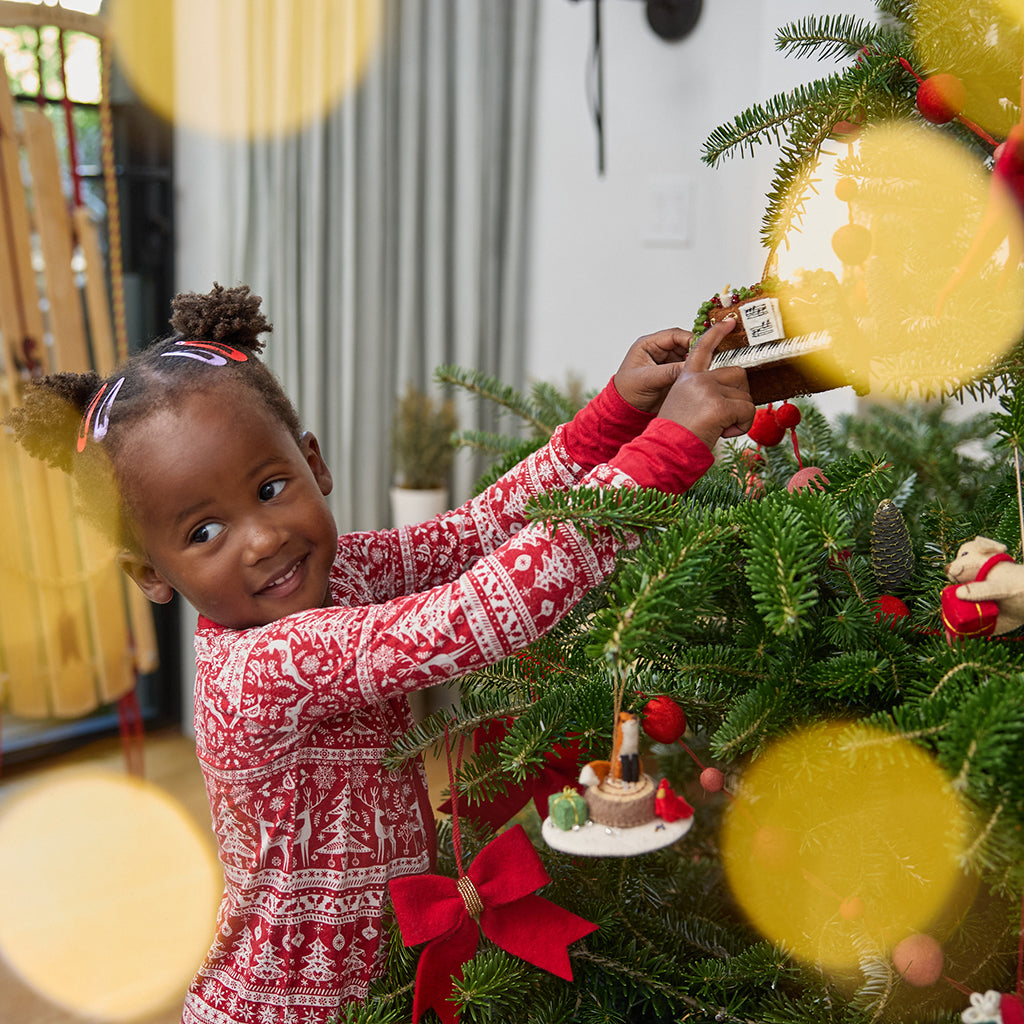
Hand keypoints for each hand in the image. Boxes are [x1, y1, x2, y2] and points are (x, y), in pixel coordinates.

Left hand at [613, 320, 736, 414]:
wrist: (625, 411)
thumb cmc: (627, 392)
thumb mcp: (646, 380)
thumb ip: (668, 372)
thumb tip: (690, 368)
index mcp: (648, 345)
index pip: (674, 335)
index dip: (691, 339)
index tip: (703, 348)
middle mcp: (659, 351)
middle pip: (685, 344)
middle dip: (697, 352)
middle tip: (710, 360)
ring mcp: (667, 362)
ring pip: (690, 357)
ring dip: (698, 362)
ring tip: (708, 371)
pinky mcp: (673, 374)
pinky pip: (688, 369)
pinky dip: (696, 373)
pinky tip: (703, 378)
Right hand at [656, 321, 753, 449]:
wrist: (665, 450)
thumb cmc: (675, 434)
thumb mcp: (684, 404)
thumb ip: (703, 392)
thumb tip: (731, 392)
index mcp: (687, 377)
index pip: (702, 348)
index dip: (717, 333)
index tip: (730, 322)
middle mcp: (697, 379)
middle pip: (738, 374)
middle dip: (739, 396)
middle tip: (725, 416)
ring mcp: (708, 389)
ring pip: (745, 395)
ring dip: (739, 415)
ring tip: (720, 427)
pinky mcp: (719, 404)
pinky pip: (747, 411)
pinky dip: (742, 426)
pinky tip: (725, 432)